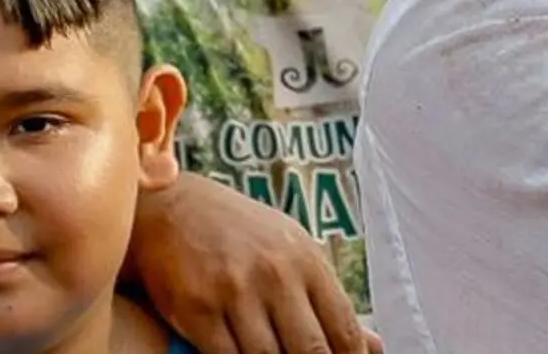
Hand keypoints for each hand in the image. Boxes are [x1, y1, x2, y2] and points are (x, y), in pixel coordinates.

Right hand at [126, 173, 375, 353]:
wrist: (173, 207)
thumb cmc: (241, 234)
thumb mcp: (293, 252)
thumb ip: (328, 301)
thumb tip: (373, 346)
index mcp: (307, 261)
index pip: (345, 328)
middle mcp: (276, 275)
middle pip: (311, 351)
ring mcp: (236, 292)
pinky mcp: (198, 309)